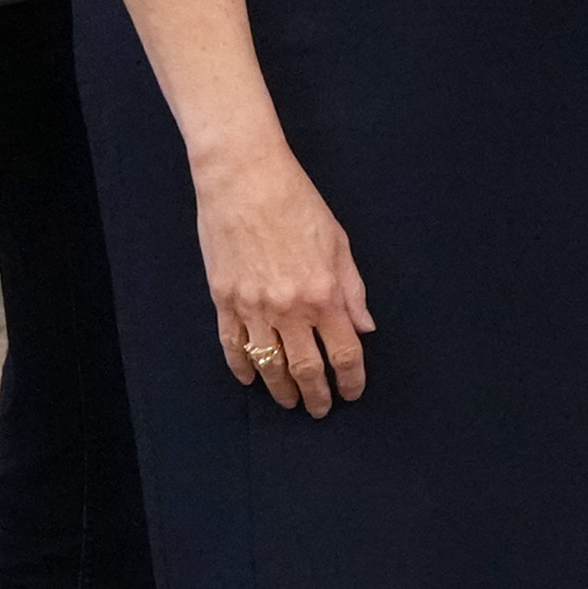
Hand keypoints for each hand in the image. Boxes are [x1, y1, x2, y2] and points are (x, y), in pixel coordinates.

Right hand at [194, 139, 373, 413]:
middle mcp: (289, 308)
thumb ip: (352, 290)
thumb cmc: (297, 203)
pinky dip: (242, 368)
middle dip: (317, 395)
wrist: (243, 179)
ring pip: (269, 365)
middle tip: (321, 409)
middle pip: (307, 369)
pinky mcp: (223, 300)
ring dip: (281, 390)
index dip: (351, 379)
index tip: (353, 392)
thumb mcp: (338, 242)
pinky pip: (233, 346)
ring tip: (289, 401)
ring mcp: (252, 307)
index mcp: (324, 294)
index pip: (345, 352)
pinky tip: (252, 379)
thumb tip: (364, 328)